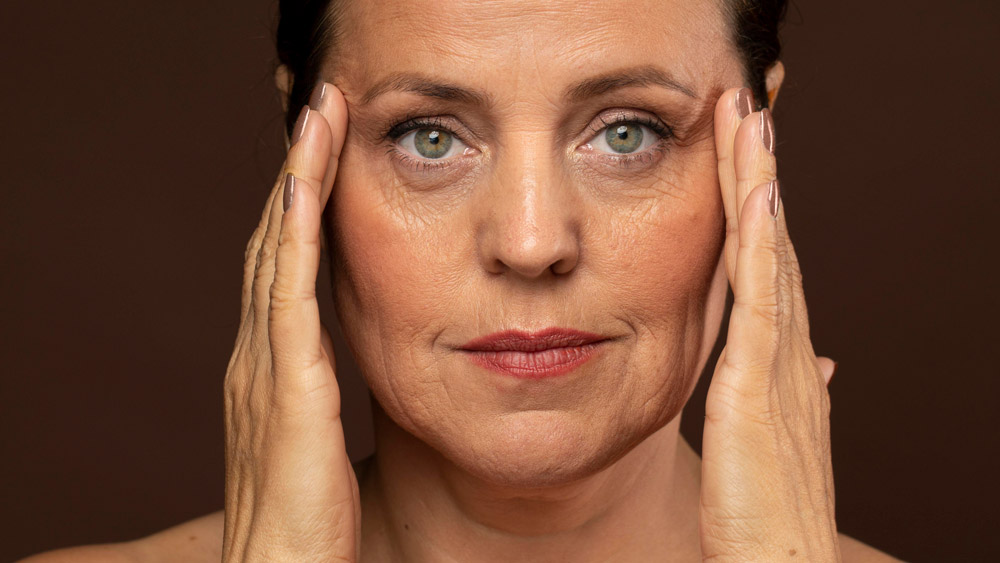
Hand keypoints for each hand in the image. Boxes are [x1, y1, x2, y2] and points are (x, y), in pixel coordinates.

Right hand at [221, 83, 357, 561]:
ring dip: (296, 180)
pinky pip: (289, 296)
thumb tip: (332, 360)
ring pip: (277, 251)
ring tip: (316, 118)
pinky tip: (306, 190)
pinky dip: (295, 236)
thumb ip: (315, 390)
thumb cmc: (305, 515)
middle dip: (296, 169)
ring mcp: (264, 366)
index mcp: (268, 362)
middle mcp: (257, 352)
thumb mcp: (311, 435)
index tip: (323, 146)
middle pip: (274, 240)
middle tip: (317, 106)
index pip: (283, 262)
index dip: (299, 201)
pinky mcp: (286, 389)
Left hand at [699, 87, 840, 560]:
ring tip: (750, 122)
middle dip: (757, 173)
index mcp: (782, 356)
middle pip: (771, 242)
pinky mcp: (760, 390)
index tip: (742, 149)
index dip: (757, 203)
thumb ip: (790, 388)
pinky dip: (762, 250)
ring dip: (758, 187)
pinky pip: (763, 306)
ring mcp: (778, 365)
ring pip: (769, 257)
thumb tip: (822, 360)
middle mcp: (787, 349)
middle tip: (746, 106)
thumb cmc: (770, 508)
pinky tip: (758, 202)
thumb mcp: (777, 433)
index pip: (768, 262)